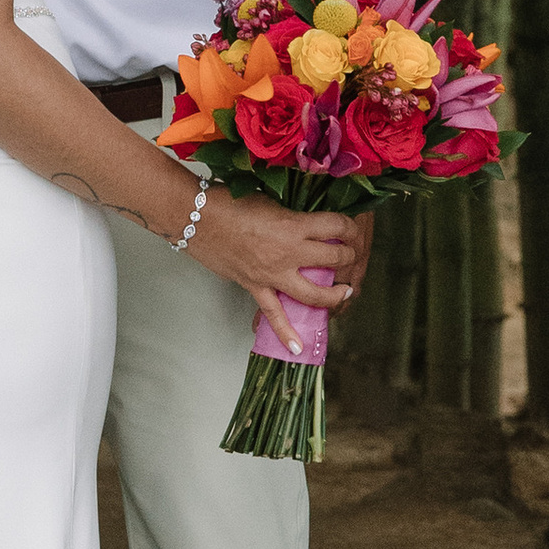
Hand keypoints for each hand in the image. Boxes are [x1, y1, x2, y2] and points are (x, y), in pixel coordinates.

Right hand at [183, 188, 365, 358]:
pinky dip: (286, 333)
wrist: (196, 217)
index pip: (336, 225)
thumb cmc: (228, 203)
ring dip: (333, 295)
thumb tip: (305, 221)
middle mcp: (289, 251)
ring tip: (344, 294)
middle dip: (348, 255)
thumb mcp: (269, 201)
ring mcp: (273, 274)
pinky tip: (298, 347)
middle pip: (334, 257)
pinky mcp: (255, 286)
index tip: (353, 227)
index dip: (350, 226)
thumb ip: (291, 214)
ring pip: (314, 293)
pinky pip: (274, 315)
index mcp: (293, 225)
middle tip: (350, 254)